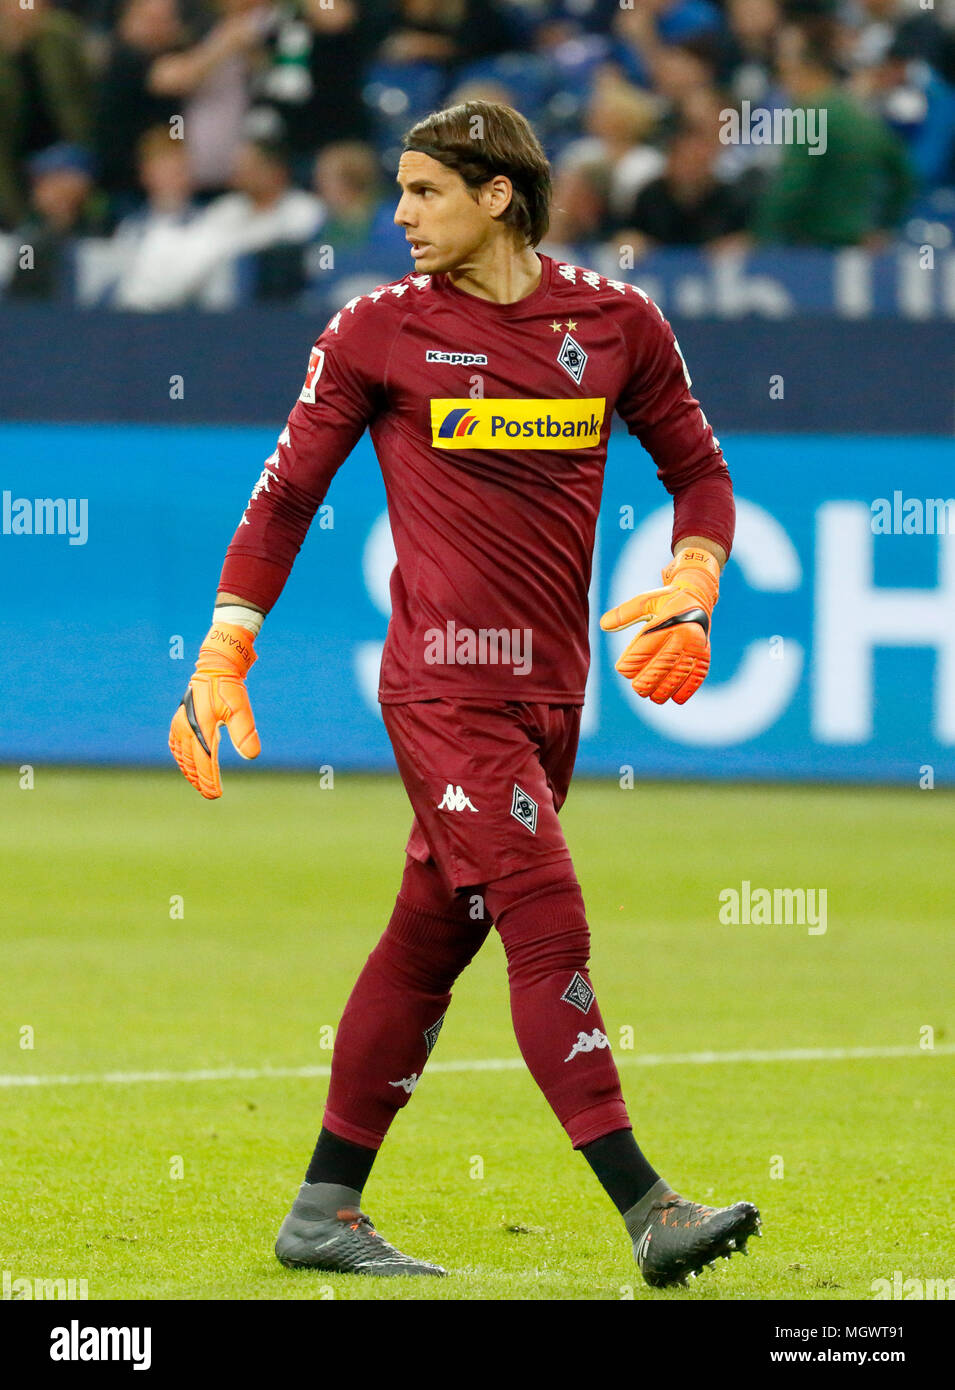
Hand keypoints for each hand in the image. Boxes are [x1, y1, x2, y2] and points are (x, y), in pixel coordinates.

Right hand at [169, 621, 260, 797]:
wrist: (215, 667)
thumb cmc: (230, 688)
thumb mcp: (241, 709)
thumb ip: (245, 733)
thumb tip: (251, 756)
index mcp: (201, 726)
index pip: (205, 761)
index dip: (210, 780)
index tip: (215, 794)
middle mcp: (186, 727)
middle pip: (192, 762)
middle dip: (200, 780)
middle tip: (210, 793)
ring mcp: (180, 723)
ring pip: (182, 756)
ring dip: (190, 771)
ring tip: (200, 784)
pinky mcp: (179, 720)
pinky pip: (175, 745)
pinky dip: (181, 758)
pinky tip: (187, 765)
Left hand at [600, 547, 720, 703]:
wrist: (699, 597)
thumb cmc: (666, 601)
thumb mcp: (645, 601)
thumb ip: (624, 613)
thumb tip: (603, 625)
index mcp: (668, 621)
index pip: (646, 648)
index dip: (632, 663)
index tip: (622, 670)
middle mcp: (684, 635)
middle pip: (662, 665)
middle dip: (647, 681)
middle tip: (637, 688)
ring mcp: (697, 647)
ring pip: (679, 675)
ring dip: (665, 690)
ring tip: (652, 696)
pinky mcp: (704, 656)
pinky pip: (696, 677)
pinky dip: (686, 690)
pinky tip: (675, 698)